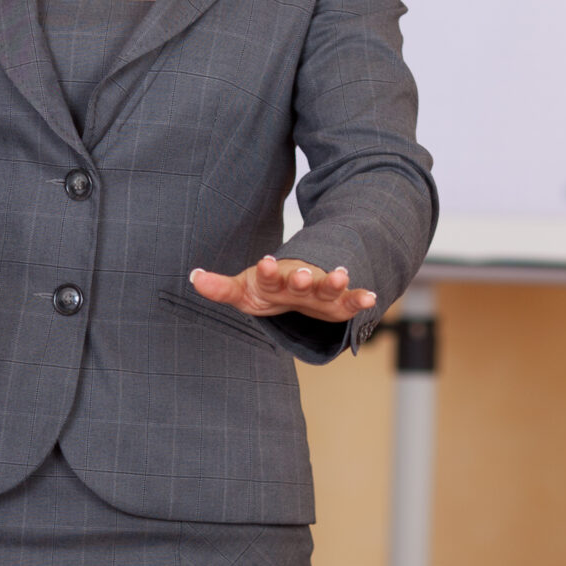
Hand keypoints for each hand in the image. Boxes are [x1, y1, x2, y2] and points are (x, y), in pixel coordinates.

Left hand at [190, 256, 376, 324]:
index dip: (267, 270)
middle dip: (302, 278)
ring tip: (343, 275)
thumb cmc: (266, 290)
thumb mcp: (243, 292)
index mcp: (273, 280)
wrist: (296, 286)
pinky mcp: (337, 303)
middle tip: (302, 274)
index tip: (265, 262)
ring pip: (327, 285)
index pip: (268, 276)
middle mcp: (298, 282)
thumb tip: (193, 278)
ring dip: (334, 281)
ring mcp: (319, 290)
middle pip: (301, 280)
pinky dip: (360, 298)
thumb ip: (220, 287)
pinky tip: (371, 298)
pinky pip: (349, 300)